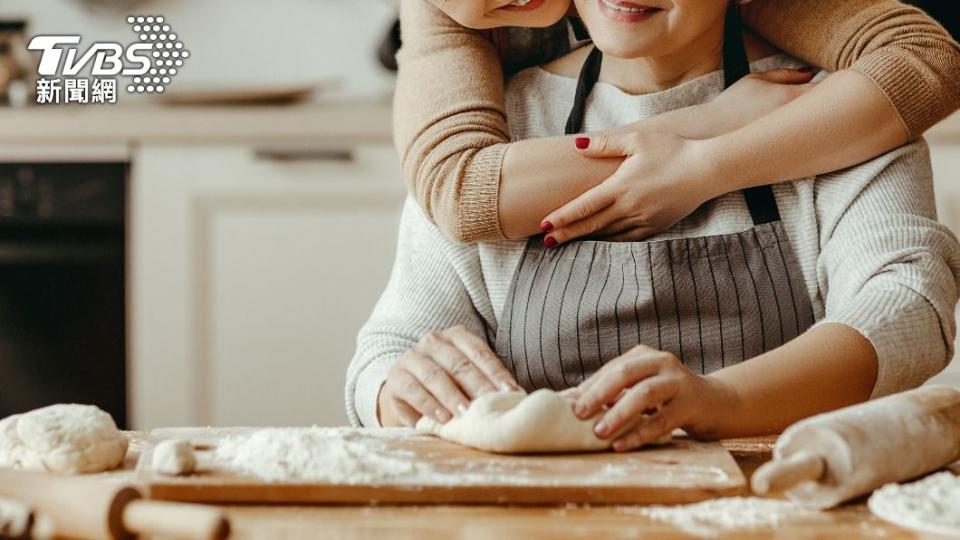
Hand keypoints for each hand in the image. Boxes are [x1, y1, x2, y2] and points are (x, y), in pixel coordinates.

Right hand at [378, 325, 521, 426]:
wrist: (407, 396)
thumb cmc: (447, 387)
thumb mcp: (466, 380)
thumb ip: (486, 382)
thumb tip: (517, 397)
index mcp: (456, 337)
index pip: (479, 352)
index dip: (496, 372)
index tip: (511, 392)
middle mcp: (433, 342)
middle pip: (459, 363)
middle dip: (478, 386)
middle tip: (491, 404)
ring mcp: (412, 358)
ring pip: (436, 375)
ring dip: (453, 396)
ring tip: (466, 413)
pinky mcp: (397, 378)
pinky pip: (414, 390)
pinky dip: (430, 405)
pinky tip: (443, 418)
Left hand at [540, 67, 816, 244]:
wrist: (707, 170)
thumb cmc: (672, 150)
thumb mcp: (637, 140)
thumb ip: (606, 144)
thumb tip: (578, 146)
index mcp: (621, 188)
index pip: (583, 207)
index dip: (562, 217)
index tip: (544, 225)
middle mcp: (629, 208)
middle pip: (591, 226)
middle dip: (567, 234)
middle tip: (546, 242)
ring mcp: (643, 220)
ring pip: (608, 234)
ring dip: (587, 238)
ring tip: (567, 240)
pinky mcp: (656, 227)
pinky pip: (627, 238)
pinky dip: (610, 239)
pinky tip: (600, 238)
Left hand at [573, 345, 737, 451]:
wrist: (717, 403)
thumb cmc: (668, 397)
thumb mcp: (642, 387)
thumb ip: (615, 392)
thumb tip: (572, 403)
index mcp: (644, 356)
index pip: (611, 368)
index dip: (589, 386)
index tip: (568, 405)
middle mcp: (662, 363)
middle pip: (625, 373)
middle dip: (599, 394)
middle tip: (578, 413)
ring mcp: (678, 382)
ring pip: (645, 394)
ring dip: (619, 413)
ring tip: (598, 432)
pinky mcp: (691, 405)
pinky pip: (661, 420)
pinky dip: (639, 433)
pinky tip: (621, 445)